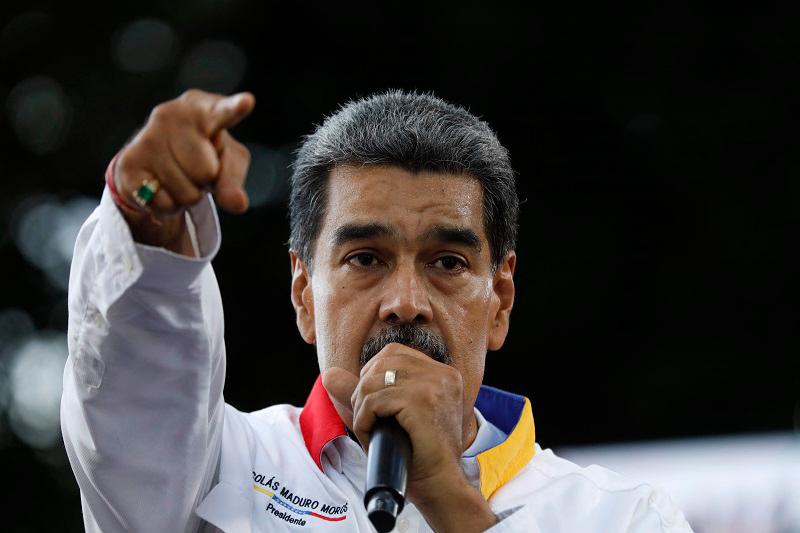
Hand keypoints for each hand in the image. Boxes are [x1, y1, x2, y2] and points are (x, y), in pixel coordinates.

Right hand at [114, 89, 254, 252]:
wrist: (154, 161)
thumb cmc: (203, 154)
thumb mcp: (228, 162)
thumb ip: (234, 180)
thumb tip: (238, 203)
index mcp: (202, 108)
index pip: (222, 112)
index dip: (234, 108)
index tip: (246, 102)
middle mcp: (170, 114)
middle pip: (206, 171)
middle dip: (205, 180)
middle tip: (194, 168)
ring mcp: (146, 137)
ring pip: (186, 193)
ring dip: (187, 195)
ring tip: (178, 176)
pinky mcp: (128, 163)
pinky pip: (165, 204)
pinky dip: (169, 207)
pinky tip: (161, 187)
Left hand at [323, 343, 496, 531]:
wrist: (441, 485)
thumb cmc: (418, 455)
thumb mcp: (390, 417)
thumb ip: (361, 393)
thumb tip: (328, 374)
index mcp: (443, 373)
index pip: (394, 353)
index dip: (373, 374)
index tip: (374, 404)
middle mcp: (442, 374)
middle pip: (382, 362)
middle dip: (363, 389)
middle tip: (367, 418)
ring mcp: (434, 385)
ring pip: (374, 380)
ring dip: (362, 406)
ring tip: (368, 429)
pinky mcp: (421, 400)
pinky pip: (375, 400)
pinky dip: (364, 419)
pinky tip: (371, 435)